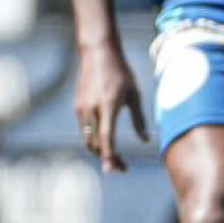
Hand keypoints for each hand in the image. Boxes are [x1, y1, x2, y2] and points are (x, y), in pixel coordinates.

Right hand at [74, 41, 147, 172]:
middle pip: (95, 144)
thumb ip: (139, 119)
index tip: (114, 169)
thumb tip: (146, 140)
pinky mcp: (77, 106)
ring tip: (115, 156)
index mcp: (108, 105)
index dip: (110, 155)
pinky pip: (84, 129)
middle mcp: (92, 109)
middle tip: (122, 167)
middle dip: (107, 158)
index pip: (107, 137)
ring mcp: (82, 108)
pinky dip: (94, 138)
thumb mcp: (134, 94)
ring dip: (100, 151)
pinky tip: (106, 139)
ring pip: (88, 139)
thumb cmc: (120, 72)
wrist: (97, 52)